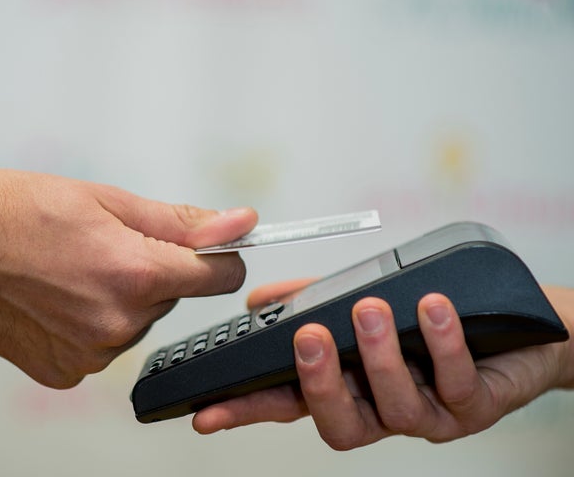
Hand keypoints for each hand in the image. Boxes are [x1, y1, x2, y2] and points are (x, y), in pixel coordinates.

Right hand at [0, 138, 257, 388]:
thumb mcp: (108, 200)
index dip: (215, 256)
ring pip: (136, 321)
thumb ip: (181, 222)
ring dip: (119, 298)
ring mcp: (89, 353)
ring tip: (71, 271)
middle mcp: (118, 323)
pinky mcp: (64, 371)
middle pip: (172, 297)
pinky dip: (89, 323)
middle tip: (102, 248)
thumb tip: (240, 224)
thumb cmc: (17, 210)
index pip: (220, 276)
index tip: (201, 248)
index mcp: (135, 274)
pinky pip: (102, 345)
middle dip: (151, 272)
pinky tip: (56, 299)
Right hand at [193, 281, 573, 449]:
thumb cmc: (425, 318)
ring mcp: (425, 414)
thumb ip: (305, 301)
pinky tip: (432, 308)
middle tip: (309, 337)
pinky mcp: (472, 407)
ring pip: (394, 408)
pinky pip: (454, 383)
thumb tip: (255, 303)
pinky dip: (441, 343)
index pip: (288, 405)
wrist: (515, 328)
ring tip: (370, 310)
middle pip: (337, 424)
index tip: (210, 412)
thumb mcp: (355, 300)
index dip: (248, 412)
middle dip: (320, 383)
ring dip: (379, 356)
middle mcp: (380, 410)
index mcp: (347, 389)